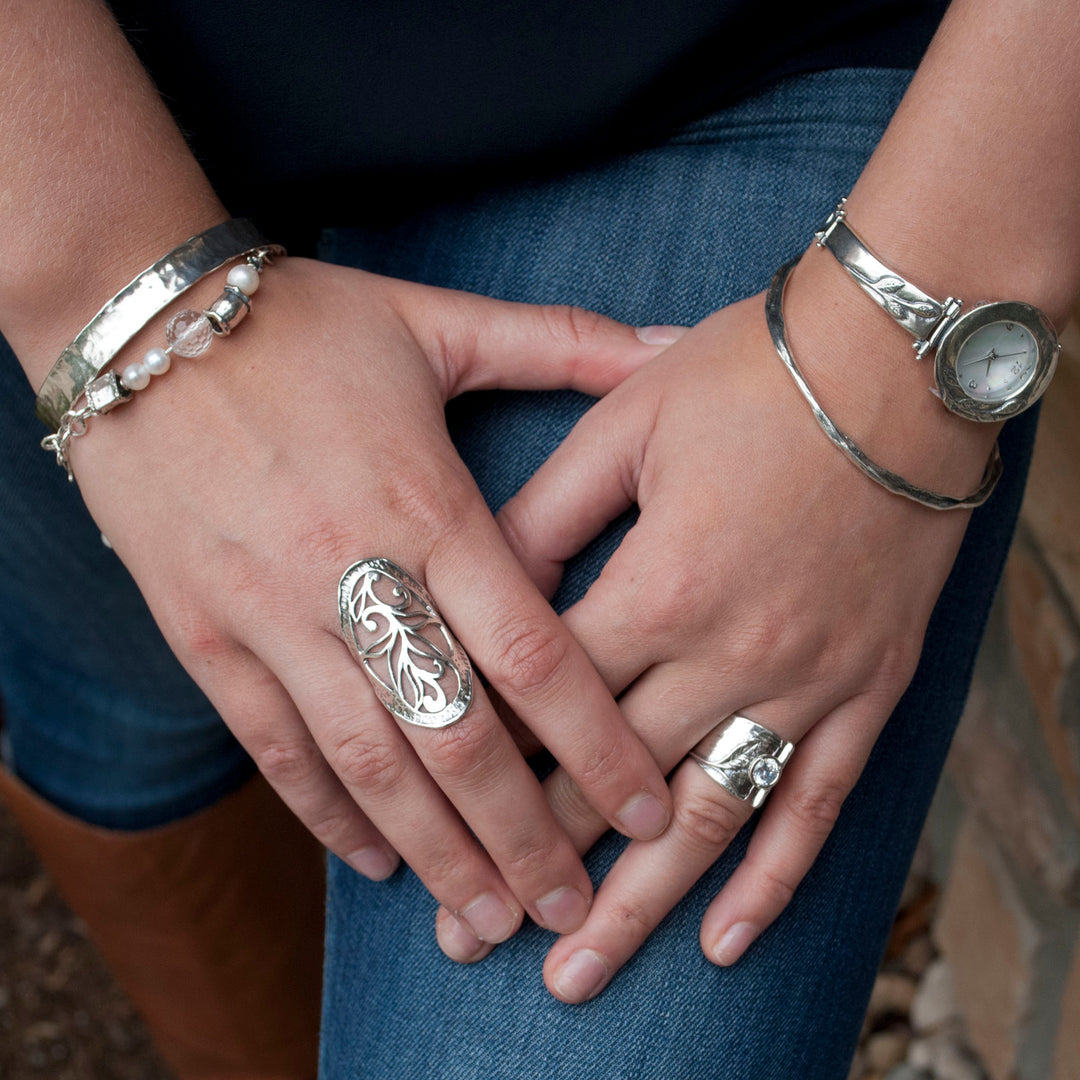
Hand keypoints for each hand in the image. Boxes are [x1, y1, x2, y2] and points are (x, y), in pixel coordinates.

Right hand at [66, 256, 679, 942]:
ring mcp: (269, 614)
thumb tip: (672, 339)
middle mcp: (354, 574)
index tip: (644, 806)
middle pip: (457, 736)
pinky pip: (271, 745)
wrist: (138, 322)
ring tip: (487, 917)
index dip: (597, 741)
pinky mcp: (204, 634)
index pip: (534, 652)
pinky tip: (374, 859)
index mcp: (426, 504)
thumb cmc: (300, 322)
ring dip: (434, 852)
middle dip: (522, 834)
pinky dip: (325, 811)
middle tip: (571, 905)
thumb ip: (562, 342)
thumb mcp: (435, 322)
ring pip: (366, 763)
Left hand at [434, 256, 989, 984]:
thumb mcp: (628, 424)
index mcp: (663, 587)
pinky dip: (774, 879)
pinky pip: (819, 802)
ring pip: (712, 818)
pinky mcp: (867, 687)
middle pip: (618, 783)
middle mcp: (735, 653)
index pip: (552, 702)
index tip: (437, 818)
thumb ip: (548, 513)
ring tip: (578, 974)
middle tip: (473, 937)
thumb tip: (479, 578)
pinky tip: (724, 939)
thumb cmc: (753, 376)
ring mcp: (809, 681)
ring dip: (640, 906)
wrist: (899, 360)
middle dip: (540, 861)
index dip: (488, 760)